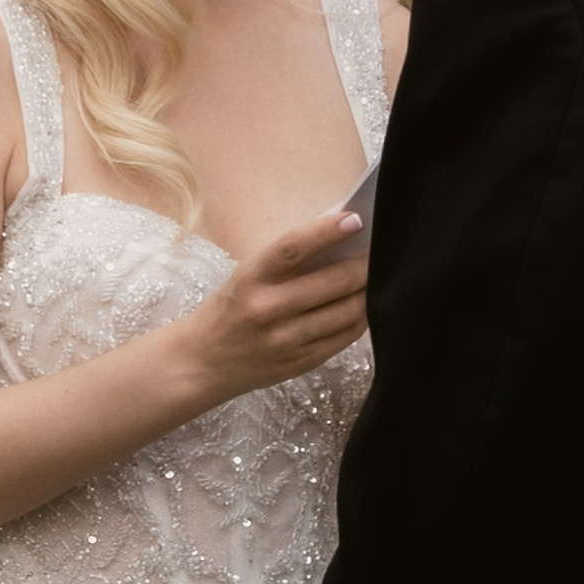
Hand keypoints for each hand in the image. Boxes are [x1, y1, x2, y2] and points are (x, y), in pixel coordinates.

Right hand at [174, 207, 368, 405]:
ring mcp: (286, 340)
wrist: (203, 362)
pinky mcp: (301, 363)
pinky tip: (363, 306)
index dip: (327, 232)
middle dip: (365, 266)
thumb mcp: (248, 277)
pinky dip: (361, 318)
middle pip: (333, 283)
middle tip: (380, 253)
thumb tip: (343, 240)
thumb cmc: (232, 309)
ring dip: (369, 292)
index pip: (293, 247)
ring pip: (347, 312)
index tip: (356, 220)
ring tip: (376, 278)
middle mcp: (268, 309)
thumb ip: (288, 263)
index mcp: (252, 278)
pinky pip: (345, 337)